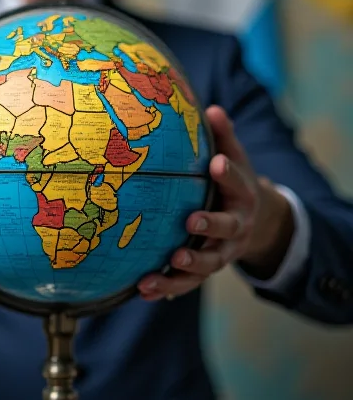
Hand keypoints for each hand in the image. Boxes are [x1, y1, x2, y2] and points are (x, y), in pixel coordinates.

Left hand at [138, 105, 293, 300]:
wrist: (255, 222)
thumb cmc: (231, 182)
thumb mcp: (233, 157)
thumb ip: (223, 137)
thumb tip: (212, 109)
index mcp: (242, 195)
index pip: (239, 182)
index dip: (229, 174)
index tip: (217, 164)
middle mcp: (236, 226)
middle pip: (227, 229)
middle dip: (210, 226)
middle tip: (190, 222)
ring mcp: (222, 251)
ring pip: (208, 264)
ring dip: (188, 268)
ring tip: (167, 265)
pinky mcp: (206, 269)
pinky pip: (188, 283)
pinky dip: (169, 288)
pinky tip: (145, 290)